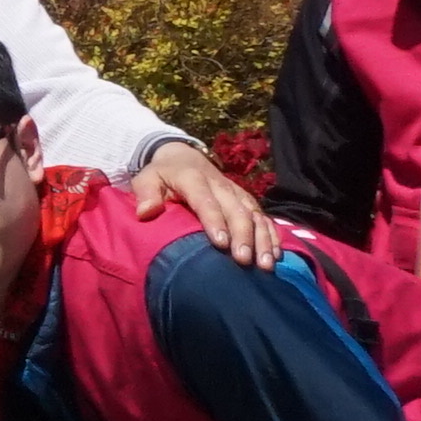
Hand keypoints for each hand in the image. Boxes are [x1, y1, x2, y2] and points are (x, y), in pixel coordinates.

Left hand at [135, 137, 278, 268]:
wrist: (183, 156)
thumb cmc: (162, 174)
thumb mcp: (147, 178)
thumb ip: (146, 193)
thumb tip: (146, 212)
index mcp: (194, 179)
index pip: (206, 201)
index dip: (214, 220)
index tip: (220, 243)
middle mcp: (221, 186)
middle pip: (236, 210)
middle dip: (243, 236)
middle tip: (243, 260)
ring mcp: (237, 193)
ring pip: (254, 215)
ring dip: (262, 239)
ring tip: (265, 264)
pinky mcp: (246, 200)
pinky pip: (263, 217)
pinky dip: (271, 235)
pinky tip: (275, 256)